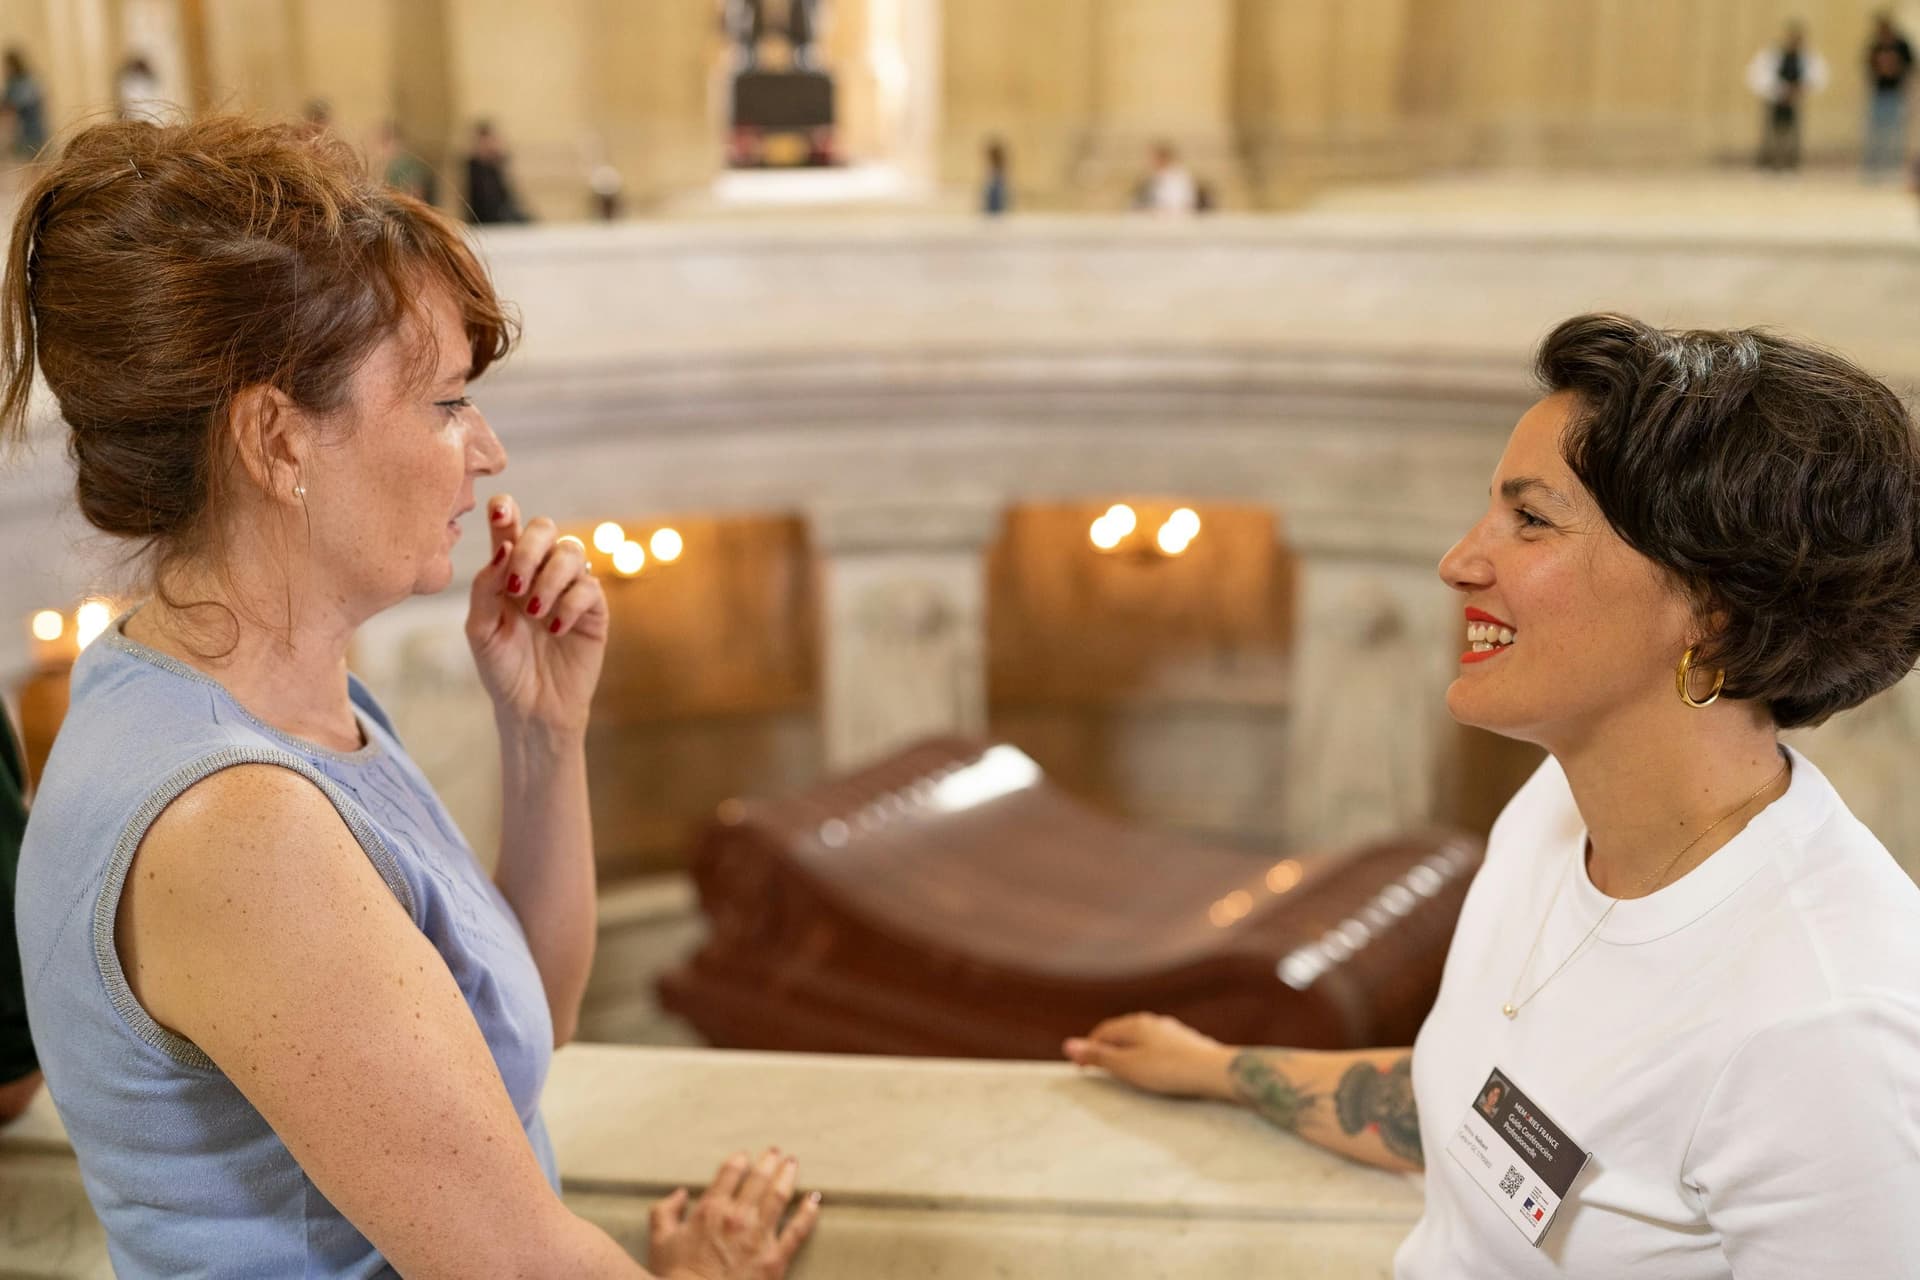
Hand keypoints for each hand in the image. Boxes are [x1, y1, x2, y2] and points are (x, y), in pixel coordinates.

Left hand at [466, 494, 608, 733]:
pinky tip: (556, 630)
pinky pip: (589, 587)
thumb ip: (485, 588)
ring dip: (550, 578)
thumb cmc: (501, 668)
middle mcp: (540, 572)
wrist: (530, 708)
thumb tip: (503, 549)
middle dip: (530, 549)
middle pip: (545, 528)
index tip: (500, 511)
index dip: (506, 511)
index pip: (509, 528)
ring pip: (571, 552)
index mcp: (507, 571)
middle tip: (515, 585)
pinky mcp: (592, 610)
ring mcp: (569, 588)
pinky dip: (570, 604)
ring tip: (535, 613)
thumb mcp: (480, 630)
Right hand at [650, 1149, 820, 1279]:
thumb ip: (665, 1212)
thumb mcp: (660, 1241)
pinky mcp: (775, 1258)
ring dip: (787, 1176)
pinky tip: (813, 1199)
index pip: (730, 1173)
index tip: (744, 1155)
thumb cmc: (675, 1277)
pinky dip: (808, 1212)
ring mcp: (759, 1236)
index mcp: (711, 1210)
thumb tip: (679, 1194)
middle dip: (768, 1162)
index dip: (739, 1161)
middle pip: (758, 1180)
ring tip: (792, 1164)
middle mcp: (737, 1217)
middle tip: (775, 1152)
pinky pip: (797, 1230)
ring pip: (779, 1197)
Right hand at [1064, 1012, 1236, 1099]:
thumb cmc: (1168, 1069)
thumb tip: (1068, 1045)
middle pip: (1124, 1033)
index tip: (1082, 1068)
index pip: (1103, 1032)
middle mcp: (1154, 1022)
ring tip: (1128, 1071)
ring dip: (1131, 1053)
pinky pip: (1161, 1048)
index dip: (1090, 1048)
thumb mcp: (1127, 1067)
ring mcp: (1173, 1032)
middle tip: (1102, 1069)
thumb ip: (1098, 1057)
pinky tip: (1157, 1071)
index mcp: (1135, 1024)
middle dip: (1110, 1049)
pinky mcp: (1189, 1044)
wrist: (1214, 1071)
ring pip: (1144, 1040)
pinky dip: (1150, 1057)